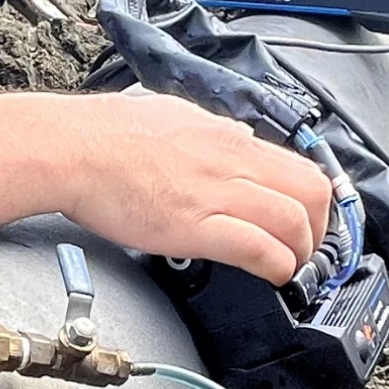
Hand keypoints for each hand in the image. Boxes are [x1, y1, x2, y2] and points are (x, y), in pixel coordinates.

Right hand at [63, 92, 331, 284]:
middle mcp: (228, 160)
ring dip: (300, 253)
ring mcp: (213, 192)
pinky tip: (269, 276)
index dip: (313, 201)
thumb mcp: (168, 112)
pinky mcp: (194, 224)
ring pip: (293, 221)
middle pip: (310, 191)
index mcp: (223, 136)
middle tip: (305, 249)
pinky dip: (276, 267)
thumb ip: (208, 129)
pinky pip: (258, 248)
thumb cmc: (103, 131)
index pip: (297, 164)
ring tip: (288, 269)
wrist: (69, 147)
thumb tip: (234, 136)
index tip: (308, 222)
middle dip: (319, 227)